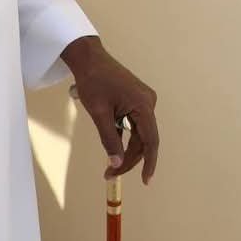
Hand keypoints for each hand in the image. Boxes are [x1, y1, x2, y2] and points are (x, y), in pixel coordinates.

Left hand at [62, 36, 158, 183]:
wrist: (89, 59)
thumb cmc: (93, 82)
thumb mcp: (99, 114)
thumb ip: (110, 140)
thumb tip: (116, 163)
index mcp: (144, 105)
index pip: (151, 141)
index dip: (149, 163)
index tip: (145, 181)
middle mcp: (148, 103)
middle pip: (144, 140)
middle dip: (129, 159)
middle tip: (109, 173)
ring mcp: (143, 101)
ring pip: (139, 134)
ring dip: (126, 150)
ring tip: (109, 164)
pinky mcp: (136, 100)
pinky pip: (134, 124)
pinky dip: (124, 137)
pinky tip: (113, 145)